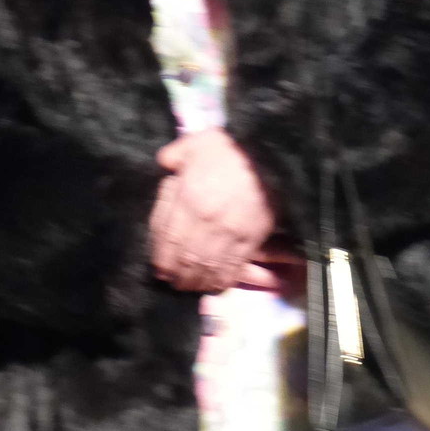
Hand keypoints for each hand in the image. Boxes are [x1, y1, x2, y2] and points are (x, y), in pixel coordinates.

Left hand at [149, 129, 275, 291]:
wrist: (271, 155)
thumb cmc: (231, 148)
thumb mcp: (196, 143)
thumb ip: (175, 155)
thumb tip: (165, 164)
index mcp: (188, 198)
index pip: (167, 236)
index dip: (161, 255)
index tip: (158, 266)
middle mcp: (205, 221)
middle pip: (185, 257)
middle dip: (176, 273)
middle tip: (172, 282)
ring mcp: (229, 233)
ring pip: (207, 266)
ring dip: (196, 281)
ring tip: (190, 287)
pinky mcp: (251, 240)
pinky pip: (233, 266)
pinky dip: (222, 279)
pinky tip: (216, 285)